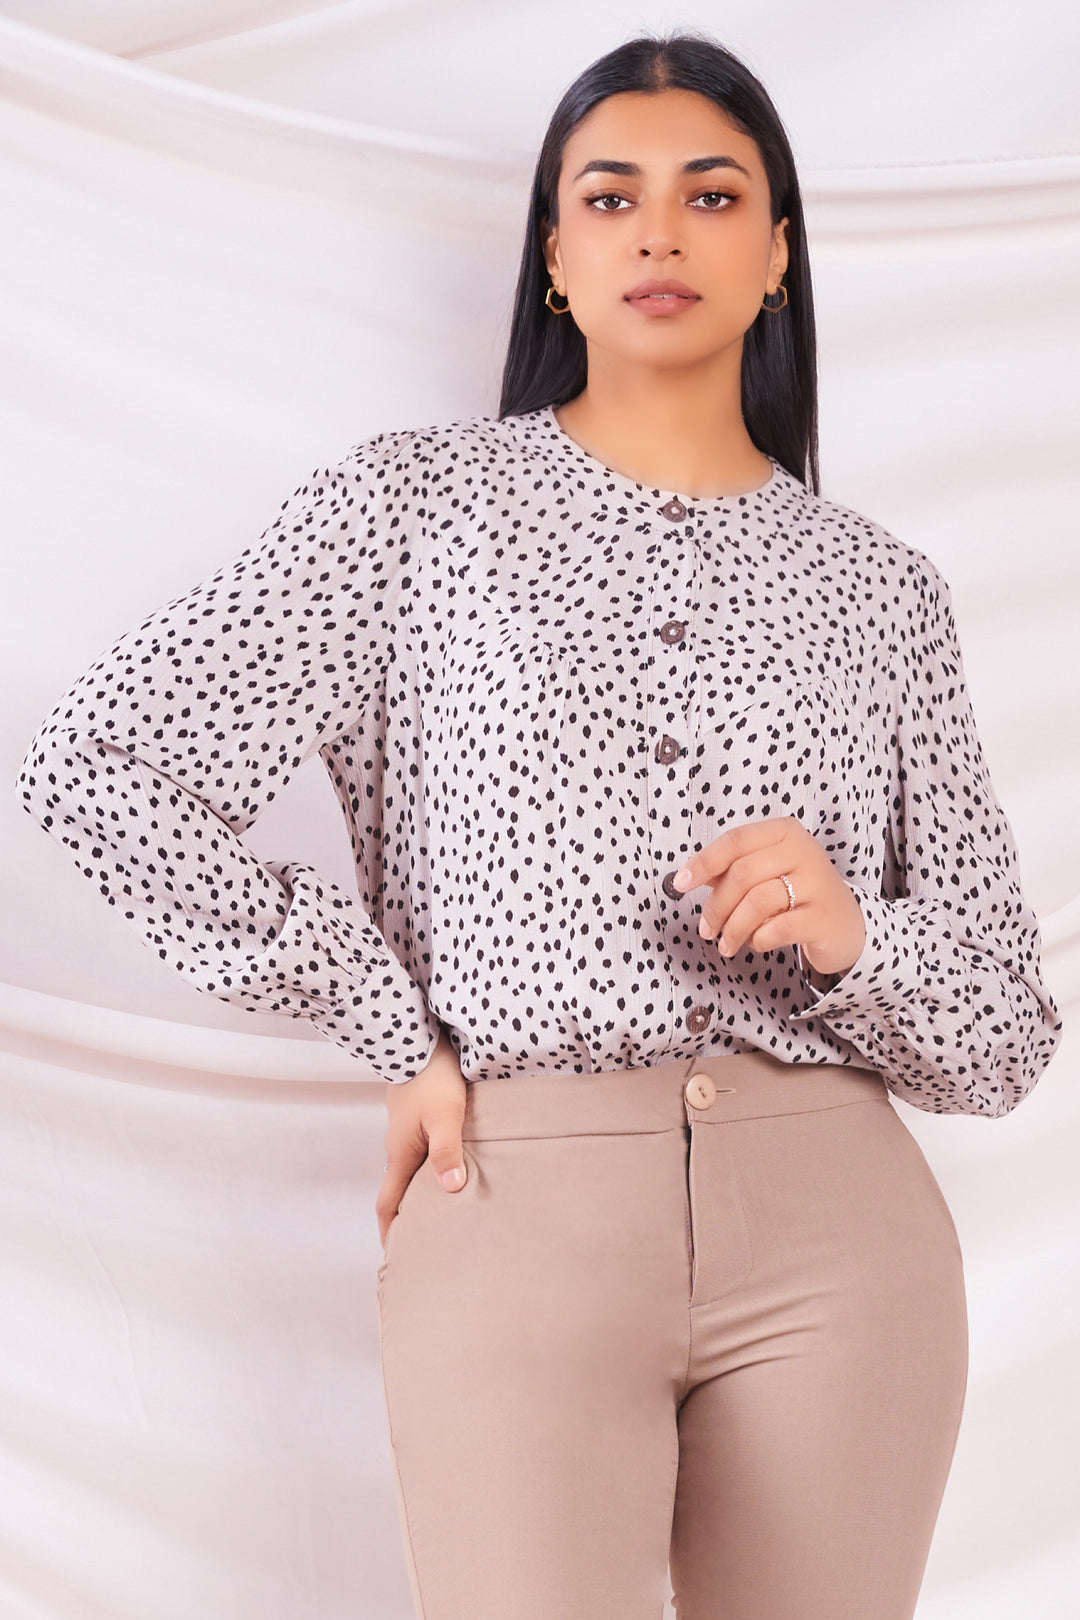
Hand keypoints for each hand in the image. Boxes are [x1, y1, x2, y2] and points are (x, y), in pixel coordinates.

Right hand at [376, 1027, 467, 1250]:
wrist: (416, 1040)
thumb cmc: (433, 1078)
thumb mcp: (446, 1116)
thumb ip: (447, 1152)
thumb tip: (451, 1189)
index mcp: (400, 1154)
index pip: (388, 1203)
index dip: (391, 1231)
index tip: (397, 1254)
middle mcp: (398, 1146)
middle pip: (399, 1189)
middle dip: (408, 1216)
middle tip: (425, 1237)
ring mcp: (405, 1130)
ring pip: (410, 1169)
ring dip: (420, 1190)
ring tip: (443, 1206)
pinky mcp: (415, 1116)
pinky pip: (419, 1150)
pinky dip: (429, 1167)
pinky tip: (449, 1166)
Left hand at [672, 815, 865, 977]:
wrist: (847, 925)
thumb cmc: (798, 894)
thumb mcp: (767, 872)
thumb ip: (731, 870)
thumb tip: (688, 875)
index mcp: (785, 832)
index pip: (735, 840)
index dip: (703, 862)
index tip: (680, 883)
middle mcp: (804, 851)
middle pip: (743, 873)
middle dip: (716, 906)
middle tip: (706, 930)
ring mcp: (817, 883)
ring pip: (757, 902)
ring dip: (733, 928)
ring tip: (726, 945)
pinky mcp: (823, 916)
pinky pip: (777, 928)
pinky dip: (759, 939)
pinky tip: (758, 942)